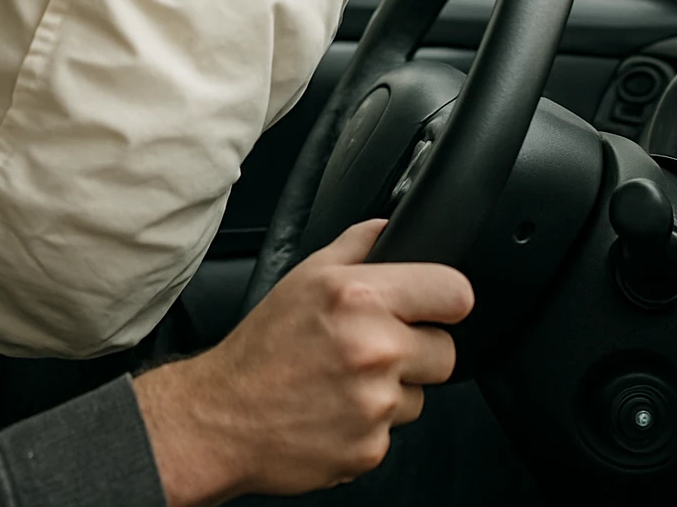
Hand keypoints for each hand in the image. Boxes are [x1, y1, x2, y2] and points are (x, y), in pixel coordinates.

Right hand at [132, 219, 473, 505]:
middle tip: (370, 350)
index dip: (445, 300)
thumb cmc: (261, 348)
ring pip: (419, 395)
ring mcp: (375, 404)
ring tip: (342, 383)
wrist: (222, 416)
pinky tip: (333, 411)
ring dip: (391, 391)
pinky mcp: (371, 448)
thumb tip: (391, 227)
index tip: (433, 308)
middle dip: (416, 351)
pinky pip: (393, 431)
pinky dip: (369, 425)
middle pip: (446, 352)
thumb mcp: (303, 278)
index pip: (454, 294)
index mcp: (360, 298)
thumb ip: (356, 247)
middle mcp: (374, 350)